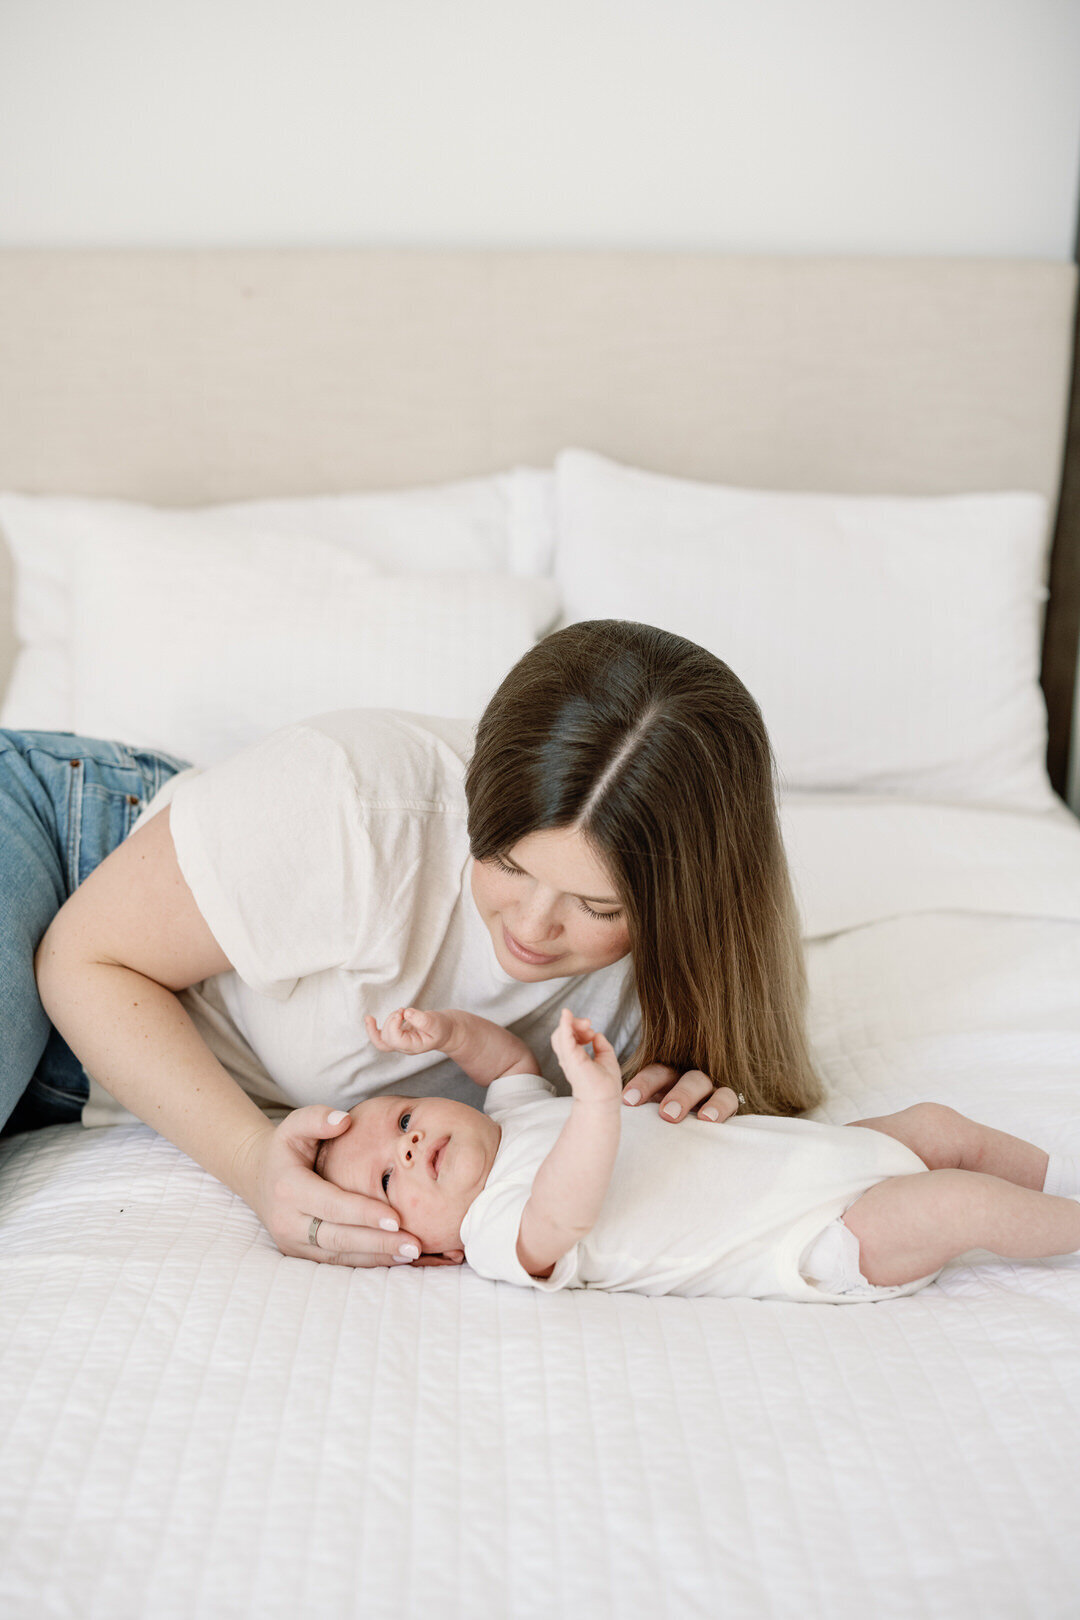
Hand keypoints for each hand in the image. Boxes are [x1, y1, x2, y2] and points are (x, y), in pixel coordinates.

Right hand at [238, 1105, 425, 1266]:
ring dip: (377, 1258)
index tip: (397, 1218)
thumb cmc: (285, 1148)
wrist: (257, 1176)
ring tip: (411, 1255)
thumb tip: (344, 1119)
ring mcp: (292, 1243)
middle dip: (378, 1243)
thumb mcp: (294, 1125)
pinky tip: (394, 1259)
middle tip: (414, 1245)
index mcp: (288, 1188)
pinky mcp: (300, 1255)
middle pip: (338, 1238)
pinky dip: (366, 1263)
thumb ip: (317, 1118)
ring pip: (339, 1256)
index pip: (332, 1205)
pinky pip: (336, 1262)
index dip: (364, 1213)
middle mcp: (287, 1222)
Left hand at [365, 1006, 452, 1056]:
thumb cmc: (442, 1028)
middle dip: (391, 1021)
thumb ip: (423, 1020)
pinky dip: (373, 1028)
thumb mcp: (436, 1022)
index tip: (403, 1012)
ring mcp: (399, 1043)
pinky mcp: (397, 1036)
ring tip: (400, 1012)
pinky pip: (380, 1036)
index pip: (395, 1040)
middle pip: (387, 1039)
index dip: (394, 1024)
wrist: (445, 1031)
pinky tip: (369, 1019)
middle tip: (402, 1011)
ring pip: (382, 1038)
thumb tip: (407, 1013)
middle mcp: (404, 1047)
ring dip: (387, 1022)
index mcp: (414, 1046)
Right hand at [550, 1008, 622, 1102]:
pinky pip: (562, 1037)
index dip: (579, 1028)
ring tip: (586, 1024)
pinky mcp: (570, 1058)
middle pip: (563, 1033)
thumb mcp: (606, 1058)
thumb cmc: (606, 1085)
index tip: (591, 1031)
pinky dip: (563, 1024)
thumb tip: (596, 1034)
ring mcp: (568, 1058)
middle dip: (575, 1023)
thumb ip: (601, 1045)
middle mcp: (568, 1058)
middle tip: (588, 1024)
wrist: (604, 1100)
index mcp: (575, 1058)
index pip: (570, 1037)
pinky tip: (566, 1014)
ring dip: (572, 1023)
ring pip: (560, 1034)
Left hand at [620, 1063, 741, 1123]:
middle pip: (675, 1075)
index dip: (642, 1084)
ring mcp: (706, 1087)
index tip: (628, 1101)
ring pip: (700, 1082)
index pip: (653, 1073)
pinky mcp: (727, 1101)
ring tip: (686, 1116)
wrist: (701, 1137)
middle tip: (665, 1114)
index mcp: (664, 1078)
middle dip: (665, 1091)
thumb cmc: (667, 1125)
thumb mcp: (652, 1116)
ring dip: (690, 1096)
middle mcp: (683, 1078)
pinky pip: (728, 1098)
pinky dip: (720, 1106)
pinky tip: (710, 1120)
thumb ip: (638, 1115)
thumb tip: (609, 1120)